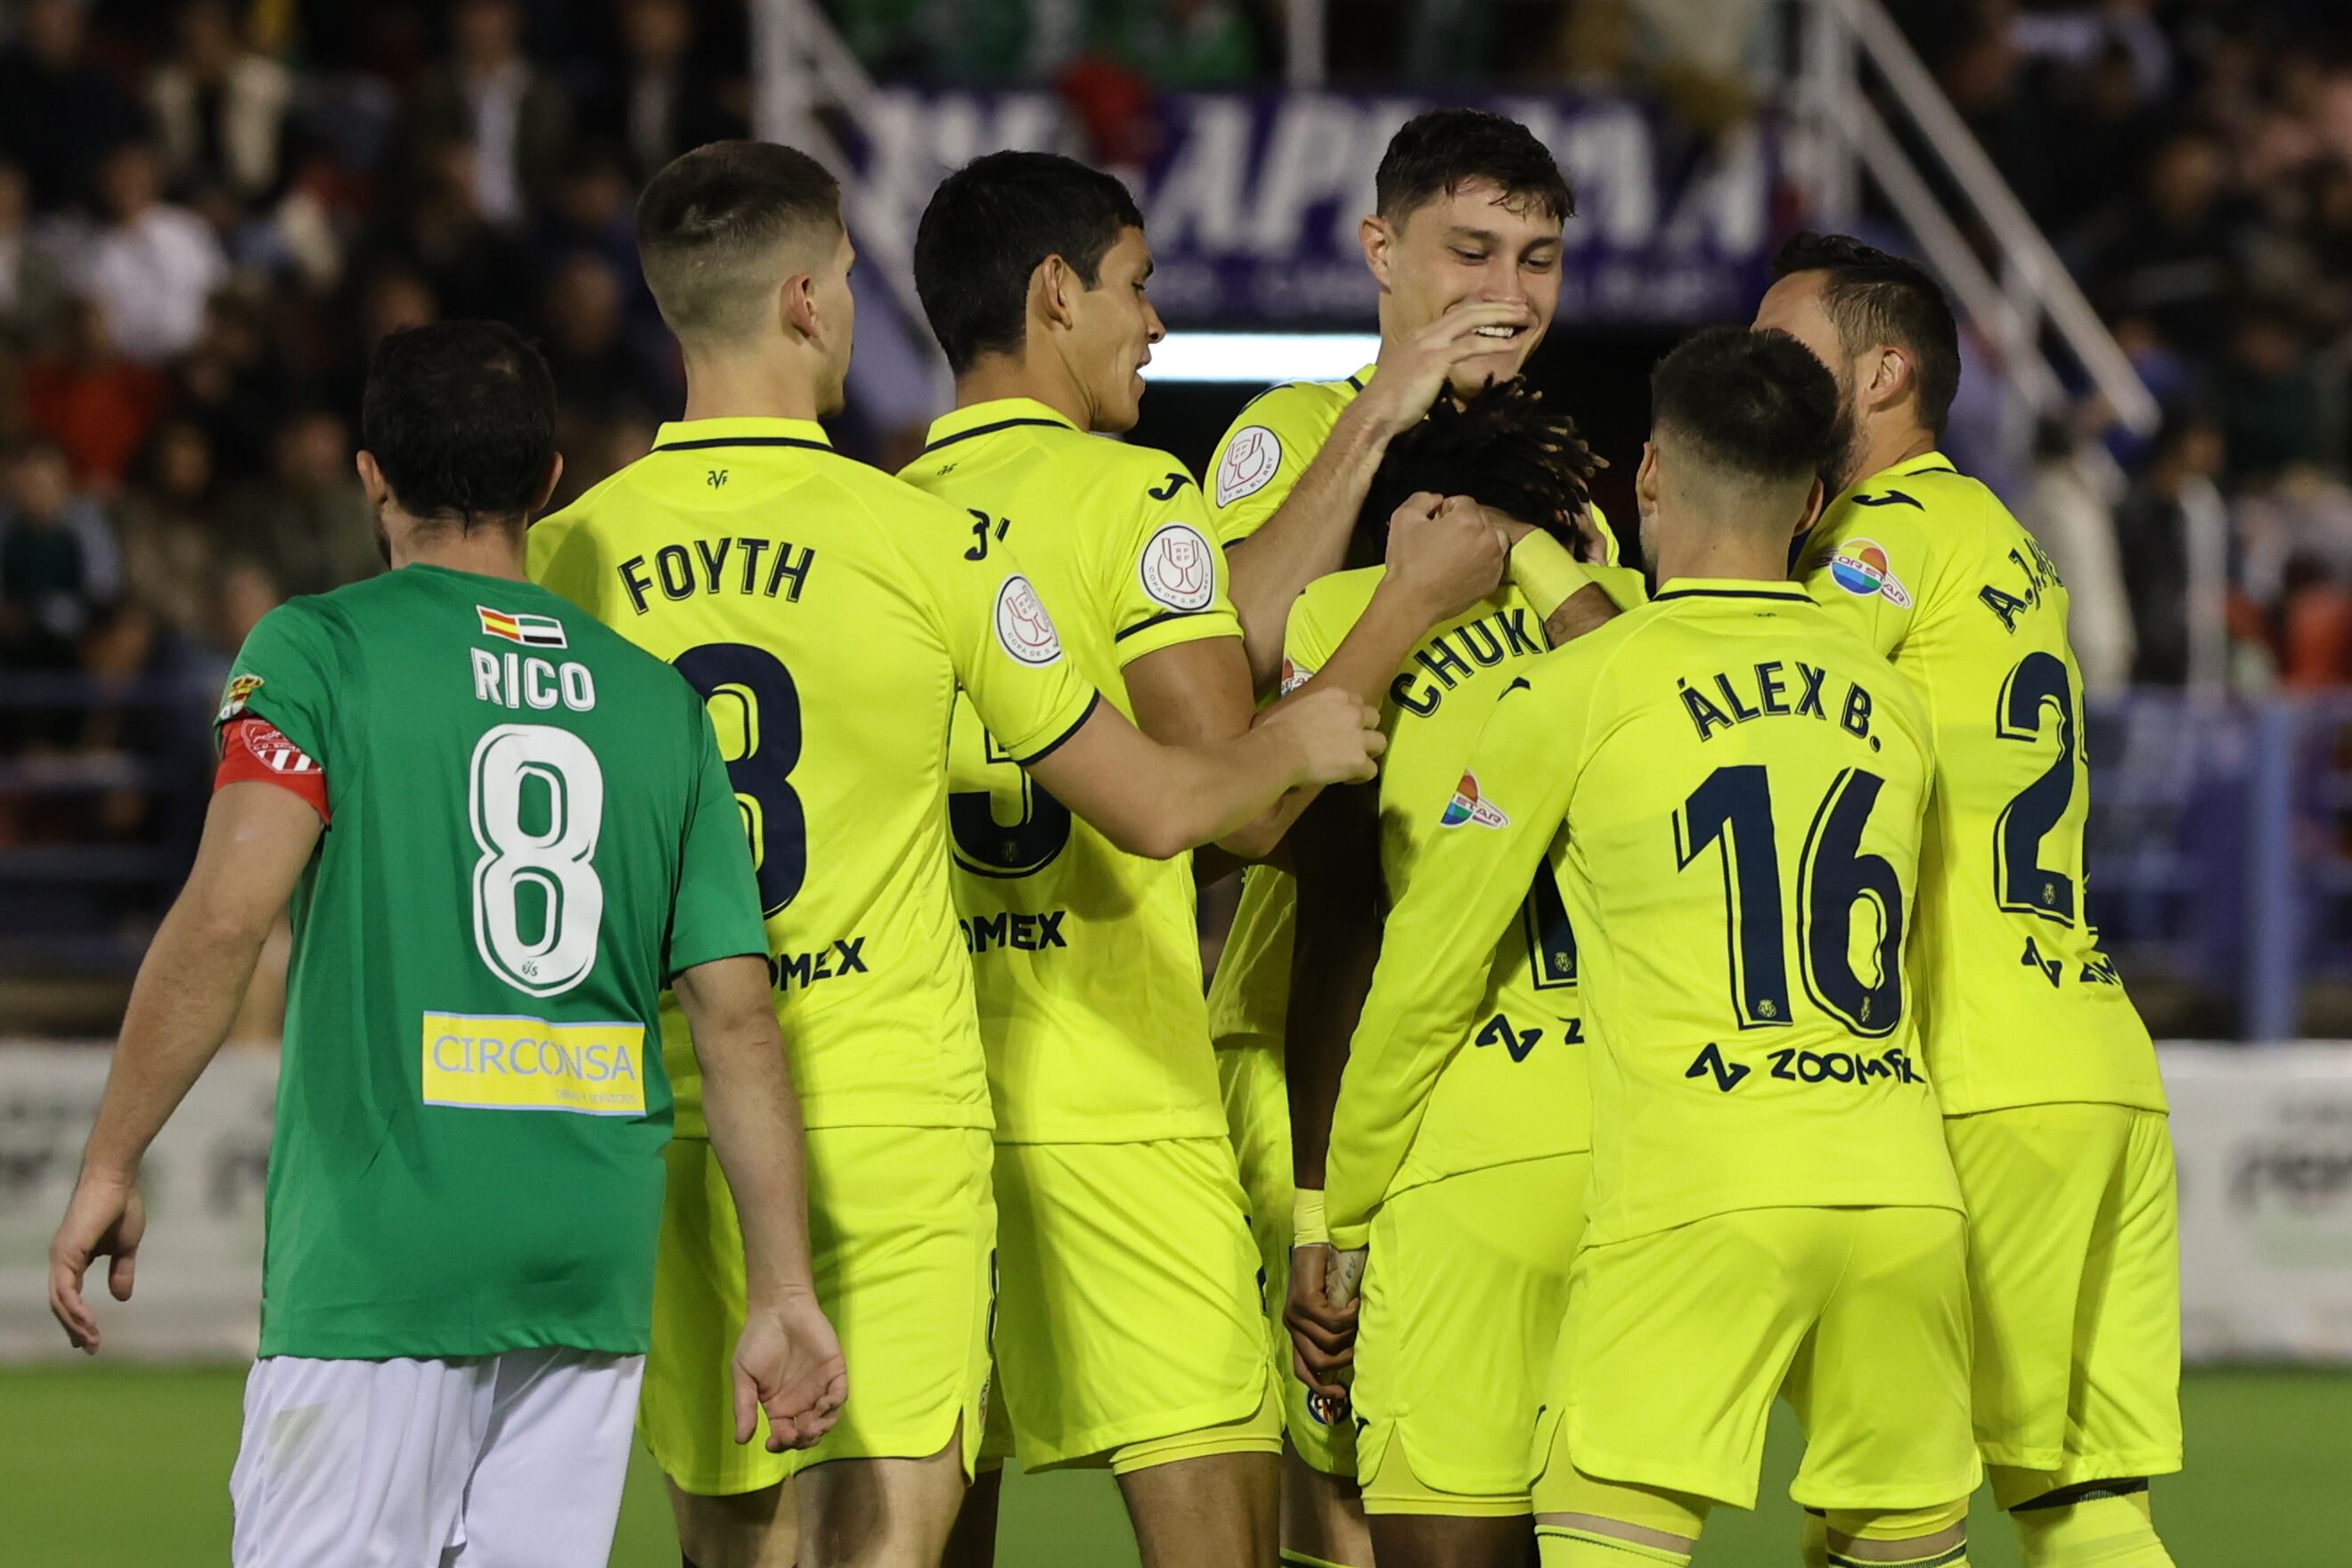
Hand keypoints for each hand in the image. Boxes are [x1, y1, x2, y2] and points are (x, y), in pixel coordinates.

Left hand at [49, 1165, 144, 1353]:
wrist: (117, 1180)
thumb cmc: (122, 1205)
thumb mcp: (125, 1247)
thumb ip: (121, 1271)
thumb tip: (121, 1298)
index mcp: (73, 1258)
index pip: (69, 1296)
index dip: (78, 1318)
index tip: (90, 1339)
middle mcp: (61, 1260)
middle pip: (60, 1304)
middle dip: (74, 1328)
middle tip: (90, 1348)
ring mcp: (60, 1257)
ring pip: (59, 1302)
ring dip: (74, 1324)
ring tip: (92, 1341)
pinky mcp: (65, 1254)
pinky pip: (66, 1290)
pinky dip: (74, 1309)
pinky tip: (88, 1322)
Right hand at [732, 1288, 847, 1451]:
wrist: (777, 1309)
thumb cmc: (757, 1341)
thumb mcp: (743, 1376)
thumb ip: (744, 1407)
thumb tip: (740, 1441)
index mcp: (779, 1407)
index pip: (784, 1436)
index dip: (780, 1445)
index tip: (772, 1443)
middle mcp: (801, 1402)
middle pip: (807, 1433)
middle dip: (802, 1441)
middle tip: (793, 1435)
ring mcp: (819, 1388)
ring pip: (826, 1419)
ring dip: (819, 1429)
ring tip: (807, 1427)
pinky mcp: (834, 1372)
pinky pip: (839, 1395)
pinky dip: (833, 1406)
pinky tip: (822, 1406)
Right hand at [1262, 687, 1385, 786]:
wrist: (1278, 750)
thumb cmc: (1276, 729)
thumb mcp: (1299, 706)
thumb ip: (1315, 710)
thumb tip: (1308, 723)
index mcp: (1337, 695)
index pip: (1356, 702)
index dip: (1350, 716)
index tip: (1340, 728)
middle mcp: (1353, 711)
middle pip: (1373, 718)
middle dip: (1365, 730)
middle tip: (1350, 743)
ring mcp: (1359, 736)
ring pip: (1380, 742)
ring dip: (1368, 752)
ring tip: (1353, 762)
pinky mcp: (1359, 759)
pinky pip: (1372, 770)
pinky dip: (1361, 775)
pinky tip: (1347, 778)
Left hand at [1285, 1242, 1359, 1417]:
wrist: (1318, 1239)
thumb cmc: (1329, 1272)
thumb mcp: (1332, 1307)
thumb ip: (1336, 1330)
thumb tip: (1357, 1355)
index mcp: (1297, 1331)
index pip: (1302, 1370)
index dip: (1320, 1387)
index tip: (1342, 1394)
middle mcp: (1291, 1325)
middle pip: (1318, 1362)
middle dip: (1344, 1359)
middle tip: (1362, 1345)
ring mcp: (1295, 1313)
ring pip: (1329, 1342)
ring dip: (1352, 1333)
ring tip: (1360, 1315)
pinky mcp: (1303, 1301)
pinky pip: (1333, 1322)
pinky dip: (1350, 1316)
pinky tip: (1356, 1302)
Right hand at [1355, 300, 1536, 437]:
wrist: (1374, 415)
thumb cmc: (1390, 406)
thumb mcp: (1411, 379)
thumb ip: (1428, 370)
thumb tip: (1441, 376)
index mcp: (1419, 337)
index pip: (1456, 315)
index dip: (1482, 310)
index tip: (1503, 311)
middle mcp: (1424, 334)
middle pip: (1467, 310)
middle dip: (1497, 306)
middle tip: (1522, 306)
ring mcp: (1429, 344)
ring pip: (1472, 321)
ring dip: (1501, 316)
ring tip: (1525, 317)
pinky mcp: (1435, 359)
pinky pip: (1471, 345)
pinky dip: (1494, 342)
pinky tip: (1512, 343)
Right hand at [1384, 492, 1506, 621]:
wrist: (1411, 602)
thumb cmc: (1407, 562)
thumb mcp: (1403, 518)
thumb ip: (1423, 498)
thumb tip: (1437, 499)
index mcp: (1469, 520)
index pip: (1463, 502)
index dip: (1446, 510)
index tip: (1435, 524)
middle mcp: (1488, 538)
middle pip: (1480, 519)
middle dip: (1463, 524)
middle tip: (1442, 540)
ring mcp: (1494, 562)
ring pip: (1493, 538)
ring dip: (1479, 539)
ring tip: (1457, 552)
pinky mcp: (1493, 581)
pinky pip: (1493, 562)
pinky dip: (1482, 561)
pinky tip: (1461, 568)